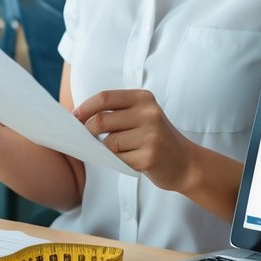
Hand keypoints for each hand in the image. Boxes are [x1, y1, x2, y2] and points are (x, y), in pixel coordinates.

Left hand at [73, 89, 196, 192]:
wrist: (186, 163)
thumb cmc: (155, 138)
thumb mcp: (141, 116)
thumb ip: (116, 113)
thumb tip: (79, 118)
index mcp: (144, 98)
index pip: (104, 98)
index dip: (84, 108)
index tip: (74, 117)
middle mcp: (149, 114)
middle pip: (101, 121)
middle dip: (88, 131)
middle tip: (87, 138)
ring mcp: (150, 135)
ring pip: (108, 143)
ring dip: (107, 150)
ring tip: (122, 151)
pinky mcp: (149, 157)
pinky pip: (118, 159)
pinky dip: (118, 162)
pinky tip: (131, 160)